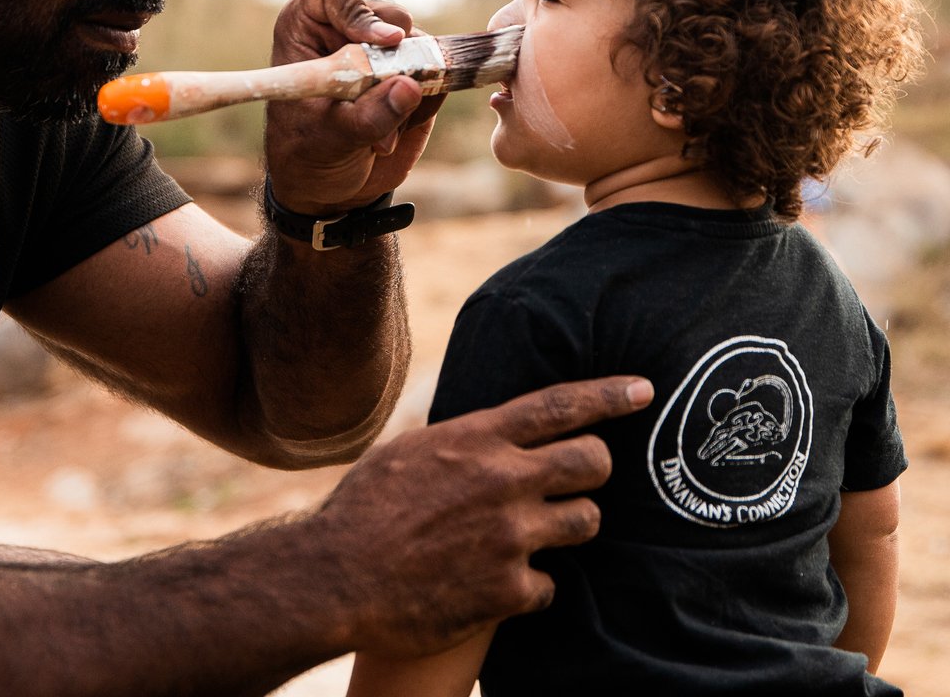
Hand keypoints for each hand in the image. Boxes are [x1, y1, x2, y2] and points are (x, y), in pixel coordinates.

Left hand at [265, 0, 444, 212]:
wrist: (328, 187)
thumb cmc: (310, 154)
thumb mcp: (332, 138)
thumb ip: (370, 114)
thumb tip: (411, 85)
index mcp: (309, 25)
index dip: (362, 7)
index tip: (383, 41)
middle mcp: (348, 28)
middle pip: (391, 11)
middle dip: (397, 56)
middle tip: (388, 92)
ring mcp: (384, 51)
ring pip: (420, 44)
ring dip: (410, 89)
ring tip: (381, 133)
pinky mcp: (413, 73)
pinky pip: (438, 74)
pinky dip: (425, 104)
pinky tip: (394, 133)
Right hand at [314, 376, 653, 657]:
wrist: (336, 577)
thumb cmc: (364, 508)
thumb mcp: (409, 451)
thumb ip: (459, 439)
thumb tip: (484, 429)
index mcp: (476, 438)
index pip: (560, 405)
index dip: (609, 394)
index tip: (643, 389)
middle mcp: (503, 480)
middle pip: (594, 462)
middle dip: (597, 467)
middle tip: (580, 477)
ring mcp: (511, 537)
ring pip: (586, 521)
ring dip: (569, 526)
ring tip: (534, 533)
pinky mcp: (508, 591)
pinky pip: (550, 586)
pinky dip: (529, 587)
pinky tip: (494, 584)